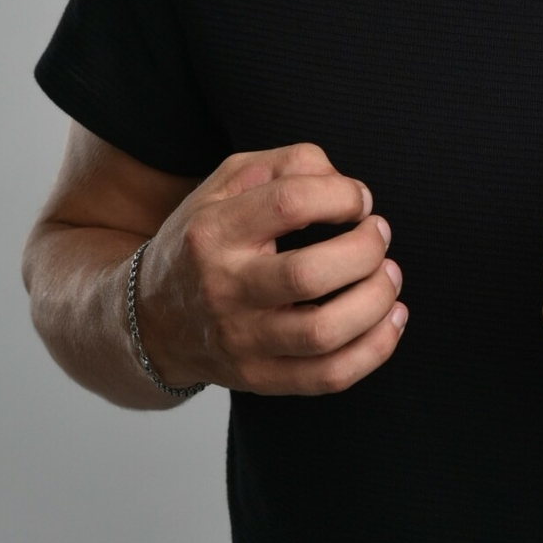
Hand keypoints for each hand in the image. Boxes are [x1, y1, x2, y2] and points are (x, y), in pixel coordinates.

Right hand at [132, 142, 406, 394]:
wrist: (151, 320)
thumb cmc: (205, 240)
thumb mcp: (229, 182)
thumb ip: (290, 164)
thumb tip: (348, 187)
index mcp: (214, 231)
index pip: (290, 203)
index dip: (341, 195)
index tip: (358, 200)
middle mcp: (223, 288)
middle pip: (309, 274)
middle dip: (366, 250)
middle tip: (379, 236)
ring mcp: (241, 340)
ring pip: (323, 332)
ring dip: (377, 300)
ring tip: (389, 277)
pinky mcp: (260, 378)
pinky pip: (328, 376)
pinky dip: (375, 349)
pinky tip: (391, 319)